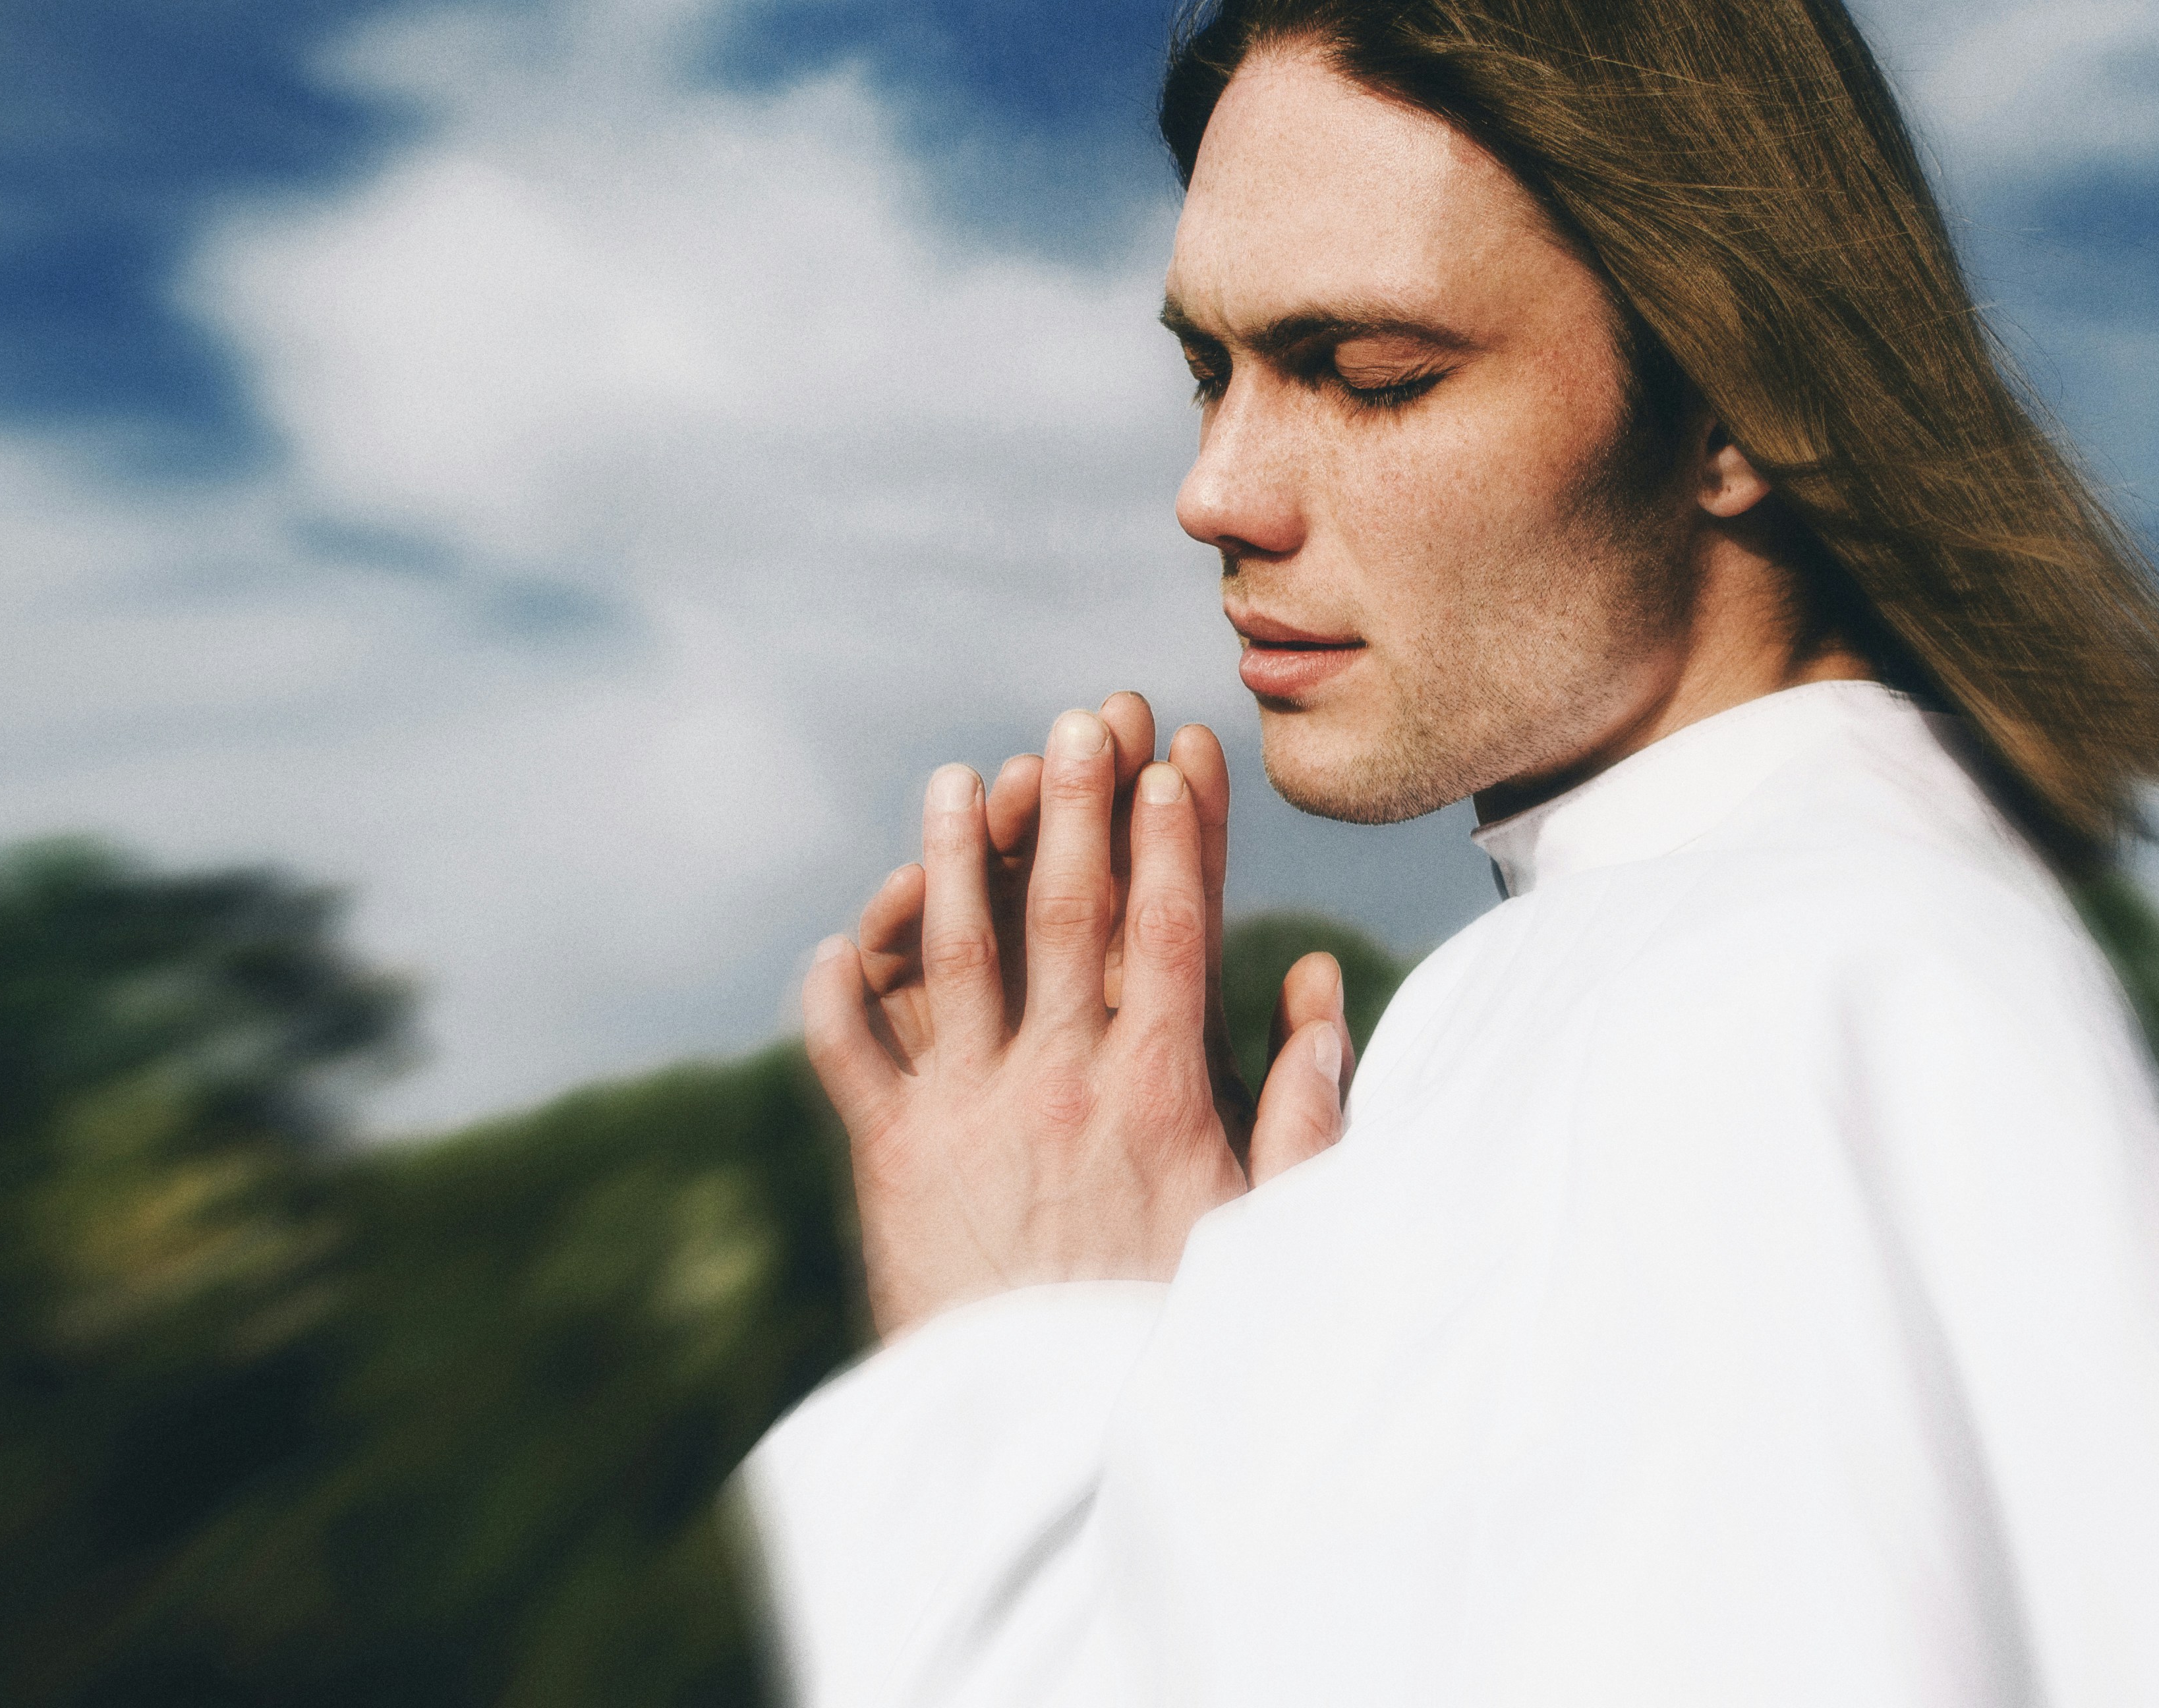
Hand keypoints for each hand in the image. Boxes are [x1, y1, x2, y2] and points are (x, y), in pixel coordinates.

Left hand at [801, 701, 1354, 1339]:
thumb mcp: (1266, 1218)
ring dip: (954, 859)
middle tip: (1079, 720)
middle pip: (1068, 912)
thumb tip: (1320, 987)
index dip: (1174, 836)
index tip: (1174, 759)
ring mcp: (972, 1113)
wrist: (1056, 1438)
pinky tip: (838, 943)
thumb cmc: (1174, 1330)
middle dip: (1076, 805)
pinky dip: (838, 998)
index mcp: (1161, 1089)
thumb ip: (1303, 1102)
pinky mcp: (895, 1160)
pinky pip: (851, 1060)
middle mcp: (1064, 1081)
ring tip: (955, 779)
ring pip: (957, 956)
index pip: (1172, 928)